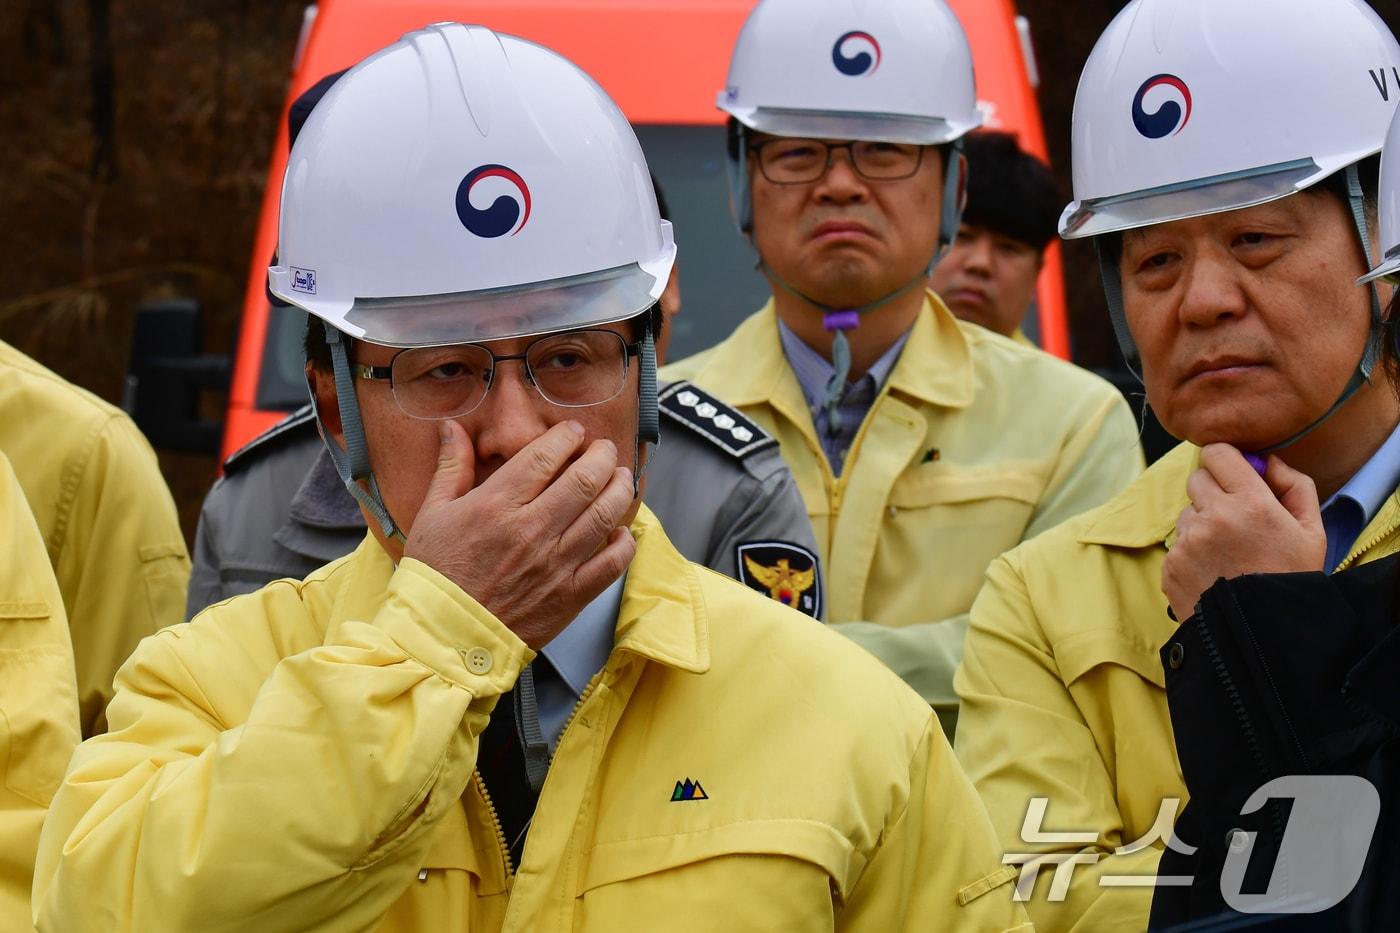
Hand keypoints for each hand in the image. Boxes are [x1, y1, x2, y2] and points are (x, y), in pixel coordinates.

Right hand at [404, 419, 636, 648]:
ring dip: (619, 489)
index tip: (574, 431)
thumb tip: (452, 427)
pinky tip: (621, 531)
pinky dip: (624, 543)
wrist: (442, 636)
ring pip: (604, 514)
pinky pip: (612, 564)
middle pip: (585, 479)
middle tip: (604, 449)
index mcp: (497, 506)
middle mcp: (531, 530)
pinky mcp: (570, 596)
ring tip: (620, 477)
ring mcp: (555, 564)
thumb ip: (450, 467)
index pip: (545, 457)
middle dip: (601, 455)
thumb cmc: (435, 575)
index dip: (566, 437)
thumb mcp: (432, 514)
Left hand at [1162, 443, 1325, 620]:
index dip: (1225, 462)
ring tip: (1228, 553)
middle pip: (1197, 479)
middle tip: (1234, 516)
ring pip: (1187, 514)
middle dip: (1213, 491)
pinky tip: (1215, 572)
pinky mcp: (1170, 565)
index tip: (1233, 473)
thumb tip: (1266, 461)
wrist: (1265, 633)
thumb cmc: (1292, 578)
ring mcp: (1187, 542)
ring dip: (1202, 524)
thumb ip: (1293, 485)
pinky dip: (1192, 553)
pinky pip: (1177, 545)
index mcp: (1250, 502)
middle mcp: (1213, 517)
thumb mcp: (1311, 530)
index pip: (1217, 454)